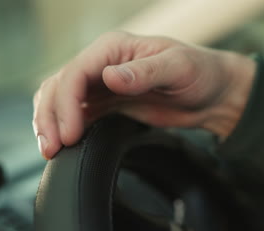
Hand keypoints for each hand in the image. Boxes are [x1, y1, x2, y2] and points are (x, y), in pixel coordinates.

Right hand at [33, 32, 255, 158]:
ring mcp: (103, 85)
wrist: (213, 93)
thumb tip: (109, 77)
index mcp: (114, 48)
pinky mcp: (109, 104)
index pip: (76, 72)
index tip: (70, 132)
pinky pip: (77, 114)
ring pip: (61, 100)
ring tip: (51, 149)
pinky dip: (66, 128)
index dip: (66, 104)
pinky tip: (65, 145)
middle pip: (60, 86)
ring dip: (51, 123)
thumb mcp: (178, 68)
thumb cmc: (201, 72)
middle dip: (50, 116)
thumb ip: (144, 72)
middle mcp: (103, 63)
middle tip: (53, 147)